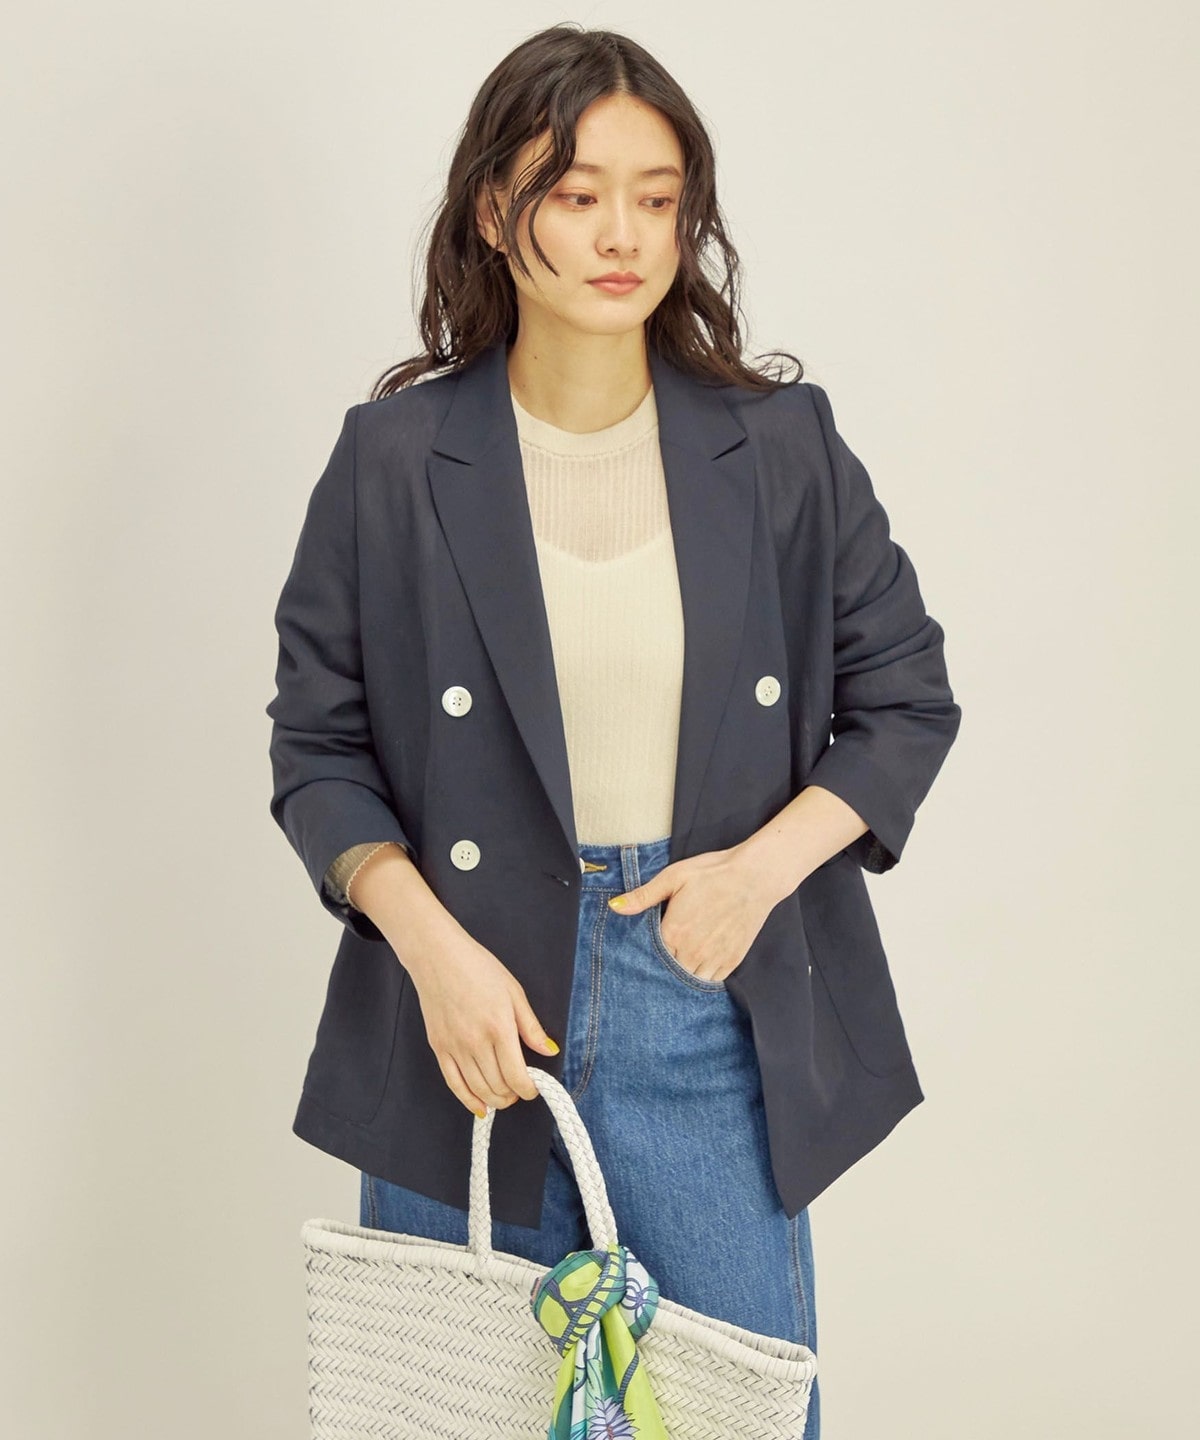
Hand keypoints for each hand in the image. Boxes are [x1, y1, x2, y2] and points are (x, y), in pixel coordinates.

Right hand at [404, 925, 559, 1118]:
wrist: (438, 957)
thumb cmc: (478, 968)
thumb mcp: (514, 992)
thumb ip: (531, 1026)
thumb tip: (549, 1050)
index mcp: (499, 1027)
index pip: (517, 1076)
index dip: (529, 1089)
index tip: (534, 1087)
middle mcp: (476, 1042)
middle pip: (498, 1087)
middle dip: (513, 1095)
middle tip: (520, 1090)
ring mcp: (455, 1047)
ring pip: (477, 1089)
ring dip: (495, 1100)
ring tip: (504, 1096)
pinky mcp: (439, 1048)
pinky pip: (454, 1084)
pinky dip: (468, 1100)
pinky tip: (479, 1106)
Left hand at [607, 844, 780, 984]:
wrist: (755, 876)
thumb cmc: (712, 873)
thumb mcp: (673, 877)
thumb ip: (643, 896)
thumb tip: (614, 907)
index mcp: (674, 932)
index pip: (649, 957)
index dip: (644, 955)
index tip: (641, 953)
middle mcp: (692, 951)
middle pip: (668, 973)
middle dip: (662, 969)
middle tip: (659, 961)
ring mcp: (714, 958)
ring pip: (689, 981)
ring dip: (682, 975)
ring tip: (679, 963)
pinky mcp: (732, 961)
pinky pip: (711, 981)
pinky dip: (702, 977)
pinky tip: (698, 965)